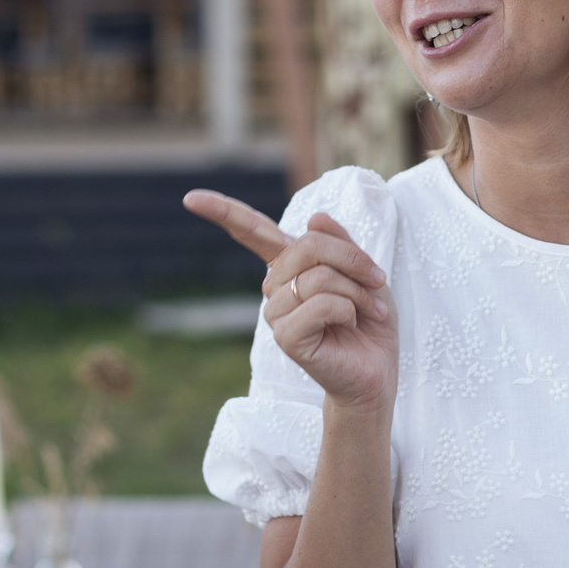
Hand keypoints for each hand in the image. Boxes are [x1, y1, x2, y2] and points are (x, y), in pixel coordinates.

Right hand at [183, 191, 397, 411]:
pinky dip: (347, 310)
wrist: (378, 369)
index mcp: (290, 265)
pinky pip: (319, 304)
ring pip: (319, 277)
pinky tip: (350, 325)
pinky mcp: (285, 338)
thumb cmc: (370, 320)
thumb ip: (341, 243)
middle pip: (309, 245)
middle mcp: (276, 287)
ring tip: (368, 310)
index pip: (252, 232)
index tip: (190, 198)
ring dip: (356, 291)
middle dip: (353, 260)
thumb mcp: (364, 271)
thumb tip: (314, 217)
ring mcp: (276, 313)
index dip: (222, 212)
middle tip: (377, 281)